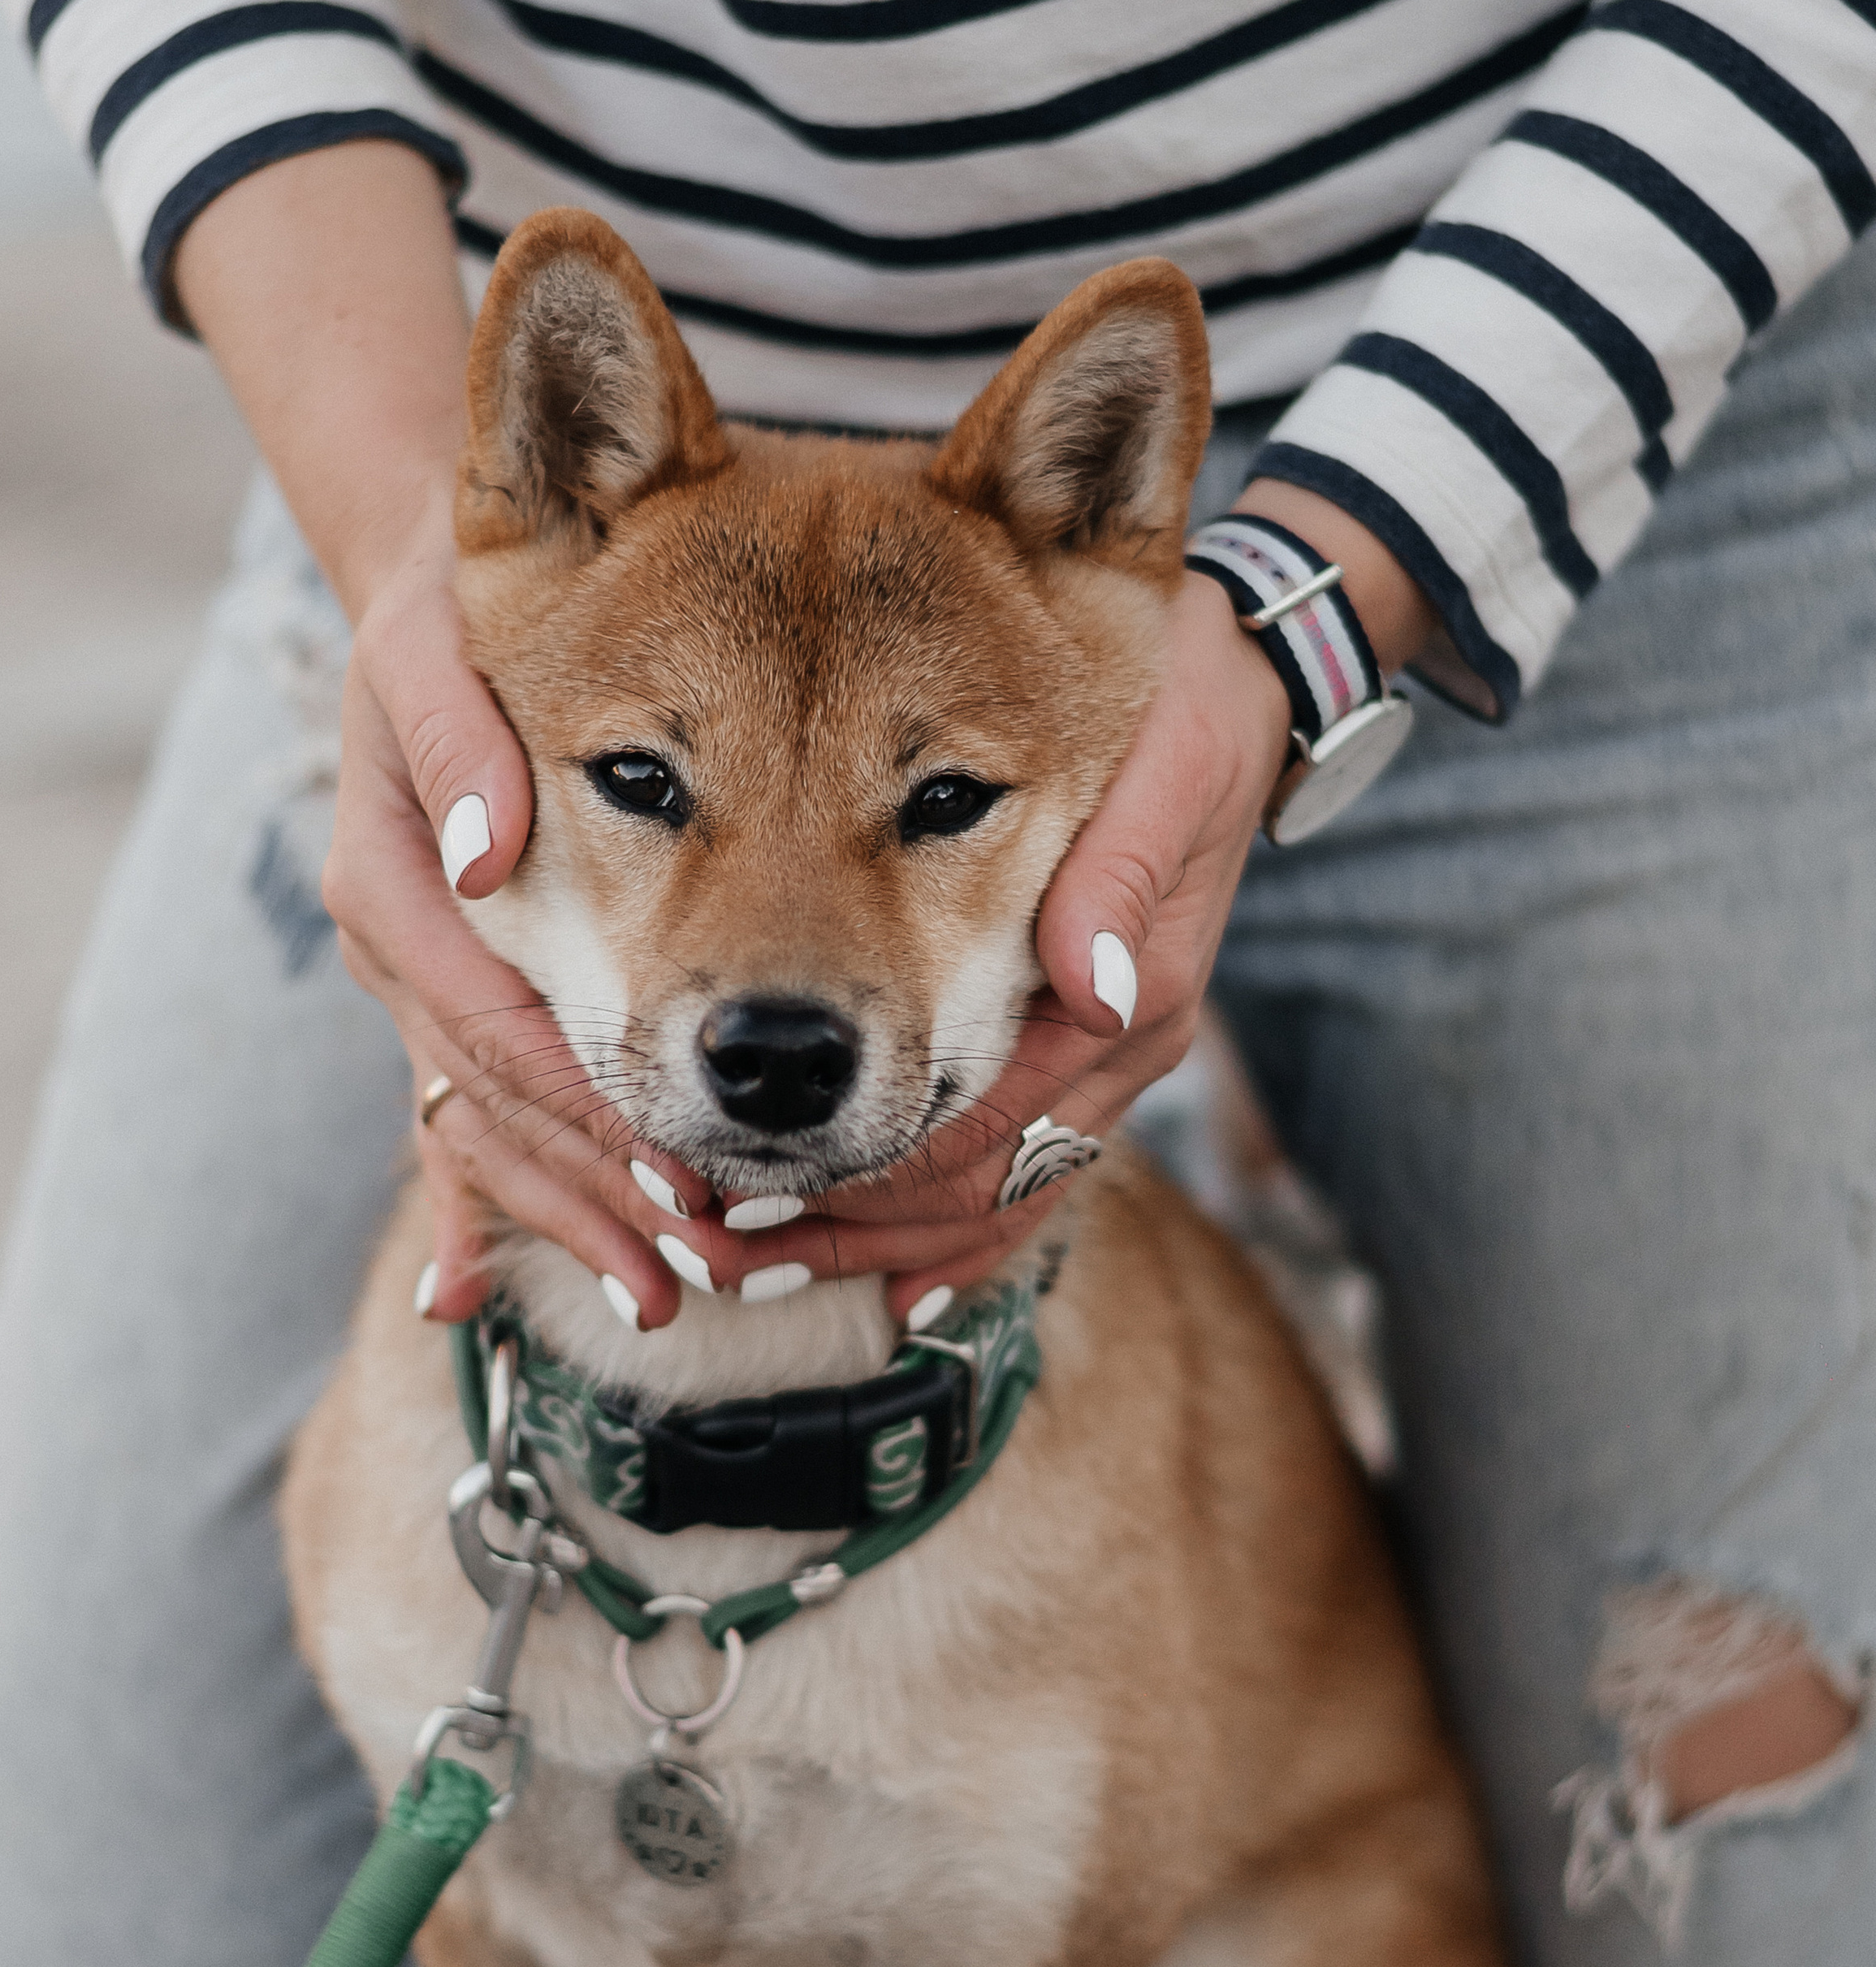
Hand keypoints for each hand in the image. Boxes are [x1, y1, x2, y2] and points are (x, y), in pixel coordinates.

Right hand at [325, 508, 713, 1327]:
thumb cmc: (448, 607)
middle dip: (595, 1194)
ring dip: (568, 1219)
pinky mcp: (453, 999)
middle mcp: (402, 950)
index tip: (677, 1175)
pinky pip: (460, 1119)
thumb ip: (460, 734)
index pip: (493, 1025)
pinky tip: (468, 1298)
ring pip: (489, 1128)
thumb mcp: (437, 637)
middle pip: (498, 1105)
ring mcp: (423, 987)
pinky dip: (471, 1211)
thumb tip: (487, 849)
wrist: (424, 600)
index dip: (583, 1109)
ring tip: (660, 1298)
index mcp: (395, 880)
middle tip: (696, 1271)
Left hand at [678, 476, 1437, 1325]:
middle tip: (723, 1252)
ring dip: (876, 1240)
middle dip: (851, 1227)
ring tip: (759, 1265)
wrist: (1243, 682)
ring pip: (990, 1195)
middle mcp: (1115, 1045)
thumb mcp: (1167, 765)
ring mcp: (1099, 1056)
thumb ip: (1123, 875)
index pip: (990, 1124)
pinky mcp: (1079, 1045)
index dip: (876, 1175)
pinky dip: (943, 1230)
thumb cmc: (1190, 704)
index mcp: (1129, 992)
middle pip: (978, 1185)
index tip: (760, 1204)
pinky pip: (1014, 1172)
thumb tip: (1092, 986)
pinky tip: (884, 1284)